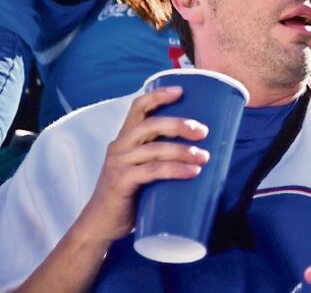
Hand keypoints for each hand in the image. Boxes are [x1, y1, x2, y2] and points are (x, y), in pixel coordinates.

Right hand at [75, 86, 208, 243]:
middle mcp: (120, 146)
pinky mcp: (121, 182)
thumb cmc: (129, 194)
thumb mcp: (142, 167)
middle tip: (204, 131)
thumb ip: (160, 155)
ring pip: (155, 148)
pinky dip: (175, 170)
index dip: (158, 95)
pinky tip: (192, 172)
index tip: (181, 90)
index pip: (139, 107)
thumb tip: (201, 148)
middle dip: (179, 124)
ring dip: (183, 150)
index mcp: (125, 138)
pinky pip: (152, 171)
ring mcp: (119, 164)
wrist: (101, 224)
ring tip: (205, 157)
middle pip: (150, 124)